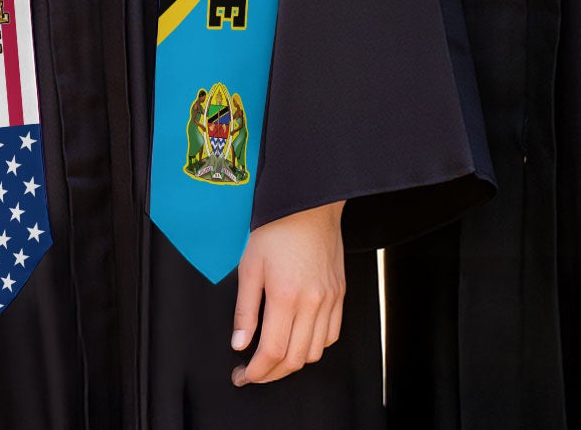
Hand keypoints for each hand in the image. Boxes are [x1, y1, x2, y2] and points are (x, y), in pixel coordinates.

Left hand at [231, 200, 344, 385]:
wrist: (308, 204)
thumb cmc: (276, 228)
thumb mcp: (249, 265)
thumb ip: (245, 309)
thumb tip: (240, 343)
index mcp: (286, 296)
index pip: (273, 351)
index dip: (257, 371)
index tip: (243, 376)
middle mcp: (312, 303)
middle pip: (295, 359)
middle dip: (271, 374)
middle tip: (253, 373)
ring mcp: (330, 300)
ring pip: (315, 352)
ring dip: (293, 363)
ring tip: (273, 358)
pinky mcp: (340, 295)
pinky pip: (332, 335)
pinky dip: (314, 346)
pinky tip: (298, 340)